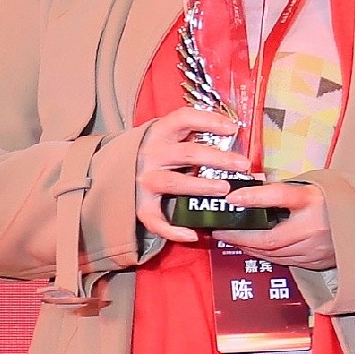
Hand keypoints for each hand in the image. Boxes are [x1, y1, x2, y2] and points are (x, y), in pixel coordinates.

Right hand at [134, 109, 252, 248]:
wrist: (112, 170)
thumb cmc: (156, 153)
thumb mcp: (170, 137)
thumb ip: (194, 137)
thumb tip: (237, 141)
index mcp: (161, 133)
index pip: (184, 119)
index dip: (208, 120)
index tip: (232, 128)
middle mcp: (151, 154)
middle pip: (187, 154)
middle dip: (217, 159)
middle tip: (241, 165)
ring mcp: (144, 180)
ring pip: (173, 182)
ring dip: (201, 186)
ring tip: (224, 189)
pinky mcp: (140, 204)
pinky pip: (155, 219)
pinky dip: (173, 229)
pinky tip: (193, 234)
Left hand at [223, 182, 332, 269]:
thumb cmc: (332, 202)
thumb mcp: (310, 188)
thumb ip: (281, 191)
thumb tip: (248, 192)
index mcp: (313, 201)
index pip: (279, 195)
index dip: (254, 196)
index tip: (231, 197)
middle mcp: (314, 227)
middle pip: (269, 237)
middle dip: (240, 237)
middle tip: (221, 231)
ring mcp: (315, 249)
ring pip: (274, 253)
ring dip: (250, 249)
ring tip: (234, 241)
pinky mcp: (316, 263)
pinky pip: (284, 261)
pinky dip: (267, 256)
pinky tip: (256, 249)